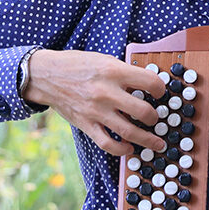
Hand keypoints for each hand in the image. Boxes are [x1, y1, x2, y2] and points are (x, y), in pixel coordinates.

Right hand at [23, 49, 167, 155]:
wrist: (46, 75)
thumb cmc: (78, 65)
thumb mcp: (105, 60)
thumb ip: (125, 72)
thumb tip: (148, 85)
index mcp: (114, 72)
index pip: (150, 82)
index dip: (161, 89)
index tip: (160, 93)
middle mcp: (106, 92)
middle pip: (143, 111)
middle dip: (156, 118)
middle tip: (157, 119)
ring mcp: (96, 111)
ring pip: (129, 132)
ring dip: (148, 140)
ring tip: (156, 143)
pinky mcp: (86, 124)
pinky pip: (108, 144)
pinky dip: (122, 149)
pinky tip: (129, 148)